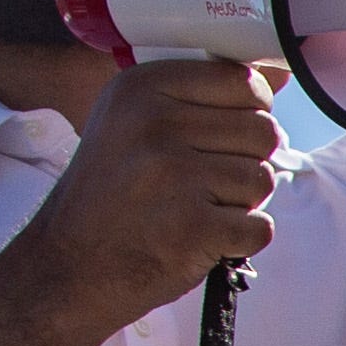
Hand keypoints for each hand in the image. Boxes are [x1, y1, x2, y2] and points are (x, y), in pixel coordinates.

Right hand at [14, 57, 283, 330]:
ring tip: (193, 211)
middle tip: (201, 185)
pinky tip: (198, 240)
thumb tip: (281, 76)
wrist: (64, 269)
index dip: (248, 113)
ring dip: (240, 204)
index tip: (220, 138)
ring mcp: (175, 175)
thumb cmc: (110, 196)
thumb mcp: (133, 126)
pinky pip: (260, 227)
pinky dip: (238, 241)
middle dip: (245, 162)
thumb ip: (204, 98)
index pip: (242, 81)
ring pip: (263, 178)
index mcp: (141, 87)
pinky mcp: (193, 227)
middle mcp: (155, 123)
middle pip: (262, 130)